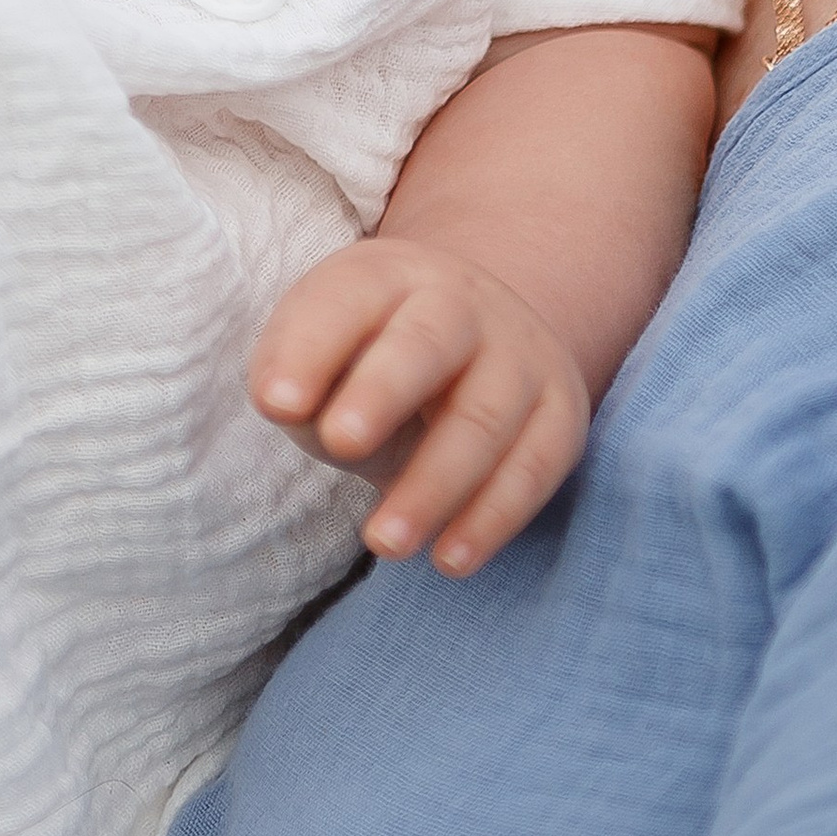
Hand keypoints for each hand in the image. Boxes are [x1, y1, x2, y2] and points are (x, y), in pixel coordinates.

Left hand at [249, 237, 591, 576]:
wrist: (476, 342)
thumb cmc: (370, 358)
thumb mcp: (323, 352)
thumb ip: (294, 376)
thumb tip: (283, 404)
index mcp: (390, 276)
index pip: (349, 300)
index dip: (312, 349)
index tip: (276, 405)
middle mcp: (463, 302)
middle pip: (427, 342)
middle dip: (383, 391)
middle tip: (339, 444)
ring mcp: (521, 354)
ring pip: (484, 418)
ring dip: (434, 485)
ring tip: (383, 544)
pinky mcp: (560, 412)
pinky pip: (535, 467)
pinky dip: (493, 518)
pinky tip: (449, 560)